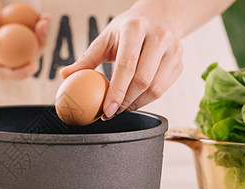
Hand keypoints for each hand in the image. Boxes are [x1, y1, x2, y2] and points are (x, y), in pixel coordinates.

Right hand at [0, 0, 49, 79]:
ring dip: (41, 36)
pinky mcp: (13, 30)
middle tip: (43, 32)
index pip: (2, 71)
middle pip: (21, 60)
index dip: (19, 74)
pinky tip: (44, 16)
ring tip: (45, 20)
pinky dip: (37, 25)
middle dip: (37, 50)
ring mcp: (7, 41)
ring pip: (28, 46)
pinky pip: (29, 32)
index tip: (33, 67)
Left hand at [61, 5, 182, 119]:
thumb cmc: (126, 31)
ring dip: (135, 104)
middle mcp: (159, 36)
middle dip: (124, 102)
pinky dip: (146, 101)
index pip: (126, 65)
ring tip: (119, 109)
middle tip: (109, 113)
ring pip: (155, 88)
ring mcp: (174, 49)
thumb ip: (86, 58)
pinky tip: (132, 102)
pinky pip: (163, 89)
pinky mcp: (180, 62)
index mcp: (135, 28)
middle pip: (143, 79)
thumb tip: (64, 75)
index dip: (116, 91)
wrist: (157, 18)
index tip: (106, 110)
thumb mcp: (105, 39)